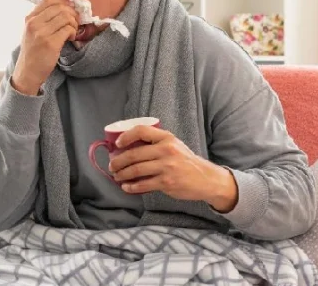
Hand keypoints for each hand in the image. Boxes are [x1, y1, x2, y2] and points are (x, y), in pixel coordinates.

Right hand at [12, 0, 78, 94]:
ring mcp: (42, 33)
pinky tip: (71, 38)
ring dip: (74, 24)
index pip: (49, 0)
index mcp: (30, 18)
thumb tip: (64, 9)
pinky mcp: (51, 43)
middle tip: (75, 22)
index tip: (70, 10)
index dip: (63, 2)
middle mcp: (34, 23)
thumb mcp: (32, 31)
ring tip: (72, 32)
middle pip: (60, 7)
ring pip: (66, 17)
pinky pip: (68, 29)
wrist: (28, 72)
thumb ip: (43, 19)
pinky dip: (73, 32)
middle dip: (72, 13)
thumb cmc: (33, 52)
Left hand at [109, 125, 238, 212]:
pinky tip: (126, 187)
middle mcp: (166, 150)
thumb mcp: (174, 145)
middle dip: (118, 161)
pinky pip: (143, 185)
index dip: (126, 136)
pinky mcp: (167, 183)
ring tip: (117, 176)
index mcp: (166, 138)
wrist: (205, 178)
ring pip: (136, 170)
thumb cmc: (185, 161)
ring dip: (122, 174)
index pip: (141, 131)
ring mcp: (166, 167)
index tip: (117, 144)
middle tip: (112, 166)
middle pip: (134, 154)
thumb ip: (156, 144)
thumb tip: (129, 148)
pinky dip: (131, 187)